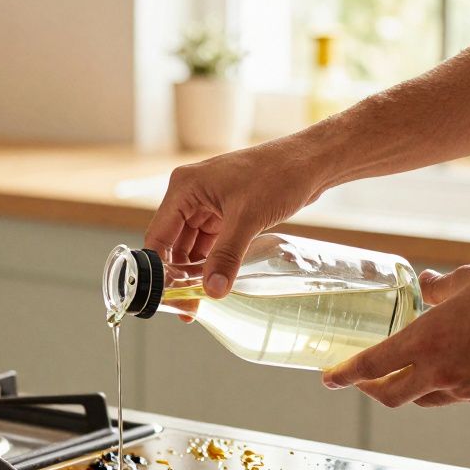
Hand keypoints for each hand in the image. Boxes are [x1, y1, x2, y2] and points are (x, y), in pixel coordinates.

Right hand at [143, 139, 326, 297]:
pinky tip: (217, 281)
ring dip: (196, 271)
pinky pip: (211, 243)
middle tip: (188, 308)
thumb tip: (212, 290)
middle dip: (179, 275)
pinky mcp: (225, 212)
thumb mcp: (247, 219)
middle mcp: (190, 195)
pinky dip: (212, 261)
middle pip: (173, 244)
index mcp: (184, 188)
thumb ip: (226, 257)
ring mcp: (208, 204)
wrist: (310, 162)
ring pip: (192, 246)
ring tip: (201, 300)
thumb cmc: (278, 174)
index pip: (158, 236)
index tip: (169, 298)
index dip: (160, 269)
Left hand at [321, 264, 469, 406]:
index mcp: (428, 342)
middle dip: (370, 390)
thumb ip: (441, 287)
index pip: (373, 365)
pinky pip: (458, 397)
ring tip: (406, 372)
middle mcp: (443, 373)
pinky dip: (444, 387)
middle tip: (363, 380)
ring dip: (410, 389)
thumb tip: (426, 286)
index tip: (328, 378)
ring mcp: (469, 390)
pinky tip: (452, 368)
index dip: (345, 374)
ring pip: (425, 400)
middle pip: (391, 397)